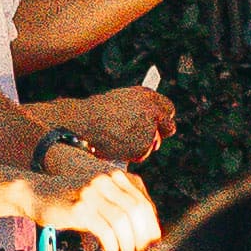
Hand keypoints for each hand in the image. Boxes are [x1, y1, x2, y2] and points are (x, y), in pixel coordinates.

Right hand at [44, 164, 165, 250]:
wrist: (36, 192)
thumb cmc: (70, 199)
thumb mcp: (99, 196)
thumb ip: (120, 204)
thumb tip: (147, 228)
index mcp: (114, 177)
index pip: (143, 202)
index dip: (151, 224)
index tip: (152, 241)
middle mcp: (105, 181)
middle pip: (136, 211)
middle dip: (142, 235)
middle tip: (140, 250)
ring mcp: (91, 193)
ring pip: (122, 221)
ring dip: (128, 242)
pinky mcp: (79, 209)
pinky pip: (105, 230)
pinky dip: (113, 245)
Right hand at [64, 83, 178, 167]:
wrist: (82, 122)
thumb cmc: (93, 113)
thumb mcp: (118, 104)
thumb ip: (135, 112)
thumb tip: (147, 129)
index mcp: (145, 94)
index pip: (167, 107)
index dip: (163, 118)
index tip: (160, 125)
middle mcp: (152, 108)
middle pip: (169, 127)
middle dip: (161, 134)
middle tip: (148, 140)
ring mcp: (150, 126)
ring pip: (153, 143)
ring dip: (141, 146)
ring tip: (119, 140)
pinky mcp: (145, 143)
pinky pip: (141, 154)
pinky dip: (131, 155)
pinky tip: (117, 147)